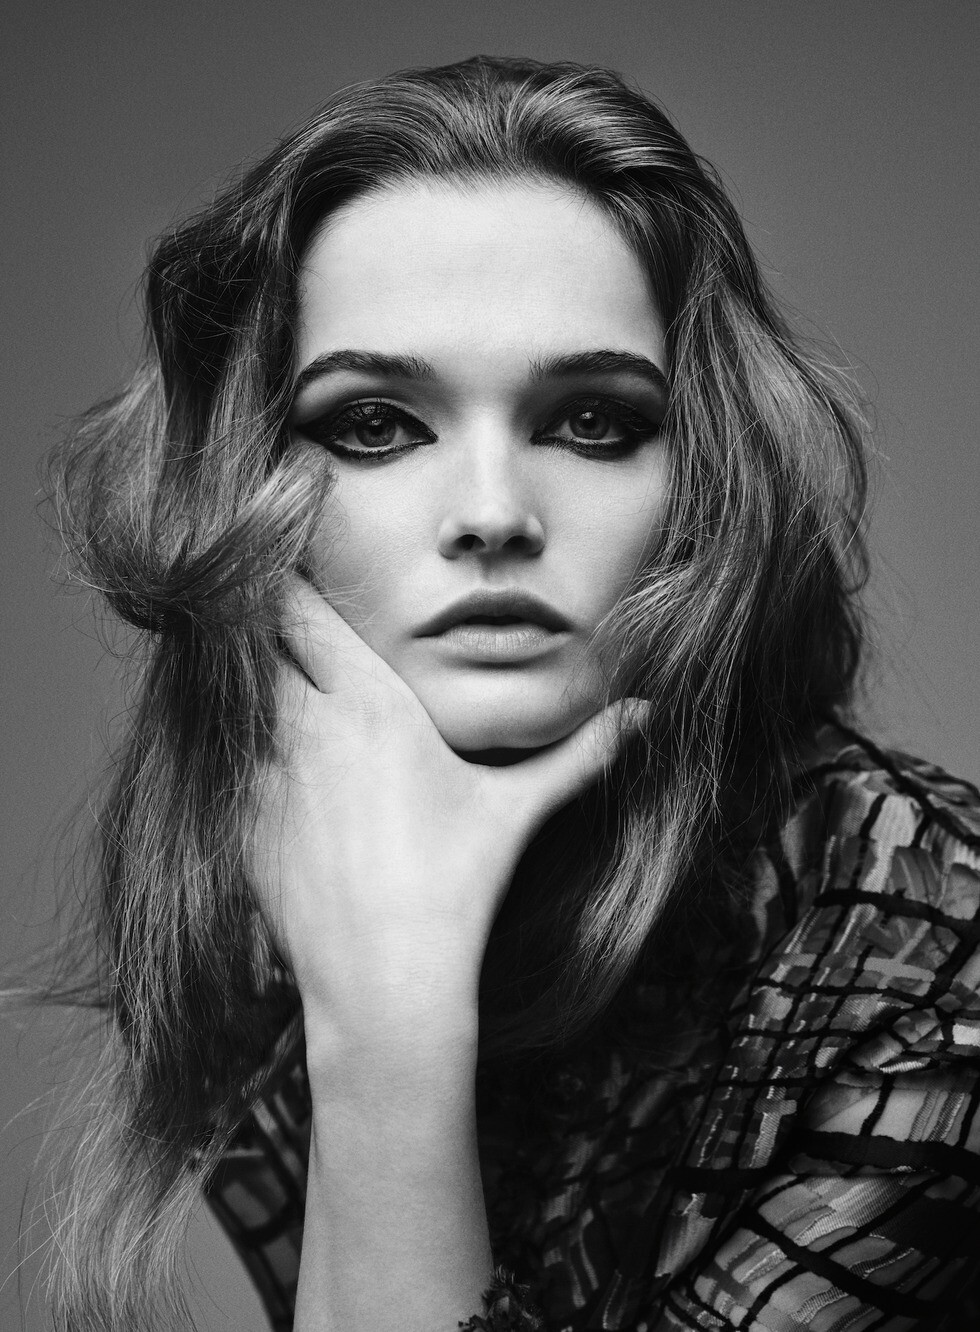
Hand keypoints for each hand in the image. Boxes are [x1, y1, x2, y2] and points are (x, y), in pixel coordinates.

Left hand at [250, 574, 646, 1065]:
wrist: (384, 984)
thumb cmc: (456, 886)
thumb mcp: (519, 811)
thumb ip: (580, 753)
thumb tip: (647, 714)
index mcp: (368, 703)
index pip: (299, 610)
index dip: (288, 584)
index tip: (292, 569)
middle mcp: (303, 727)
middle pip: (258, 644)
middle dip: (270, 631)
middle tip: (296, 634)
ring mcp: (262, 777)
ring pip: (242, 706)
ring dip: (261, 695)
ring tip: (293, 708)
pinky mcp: (240, 825)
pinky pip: (235, 768)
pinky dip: (254, 761)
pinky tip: (294, 789)